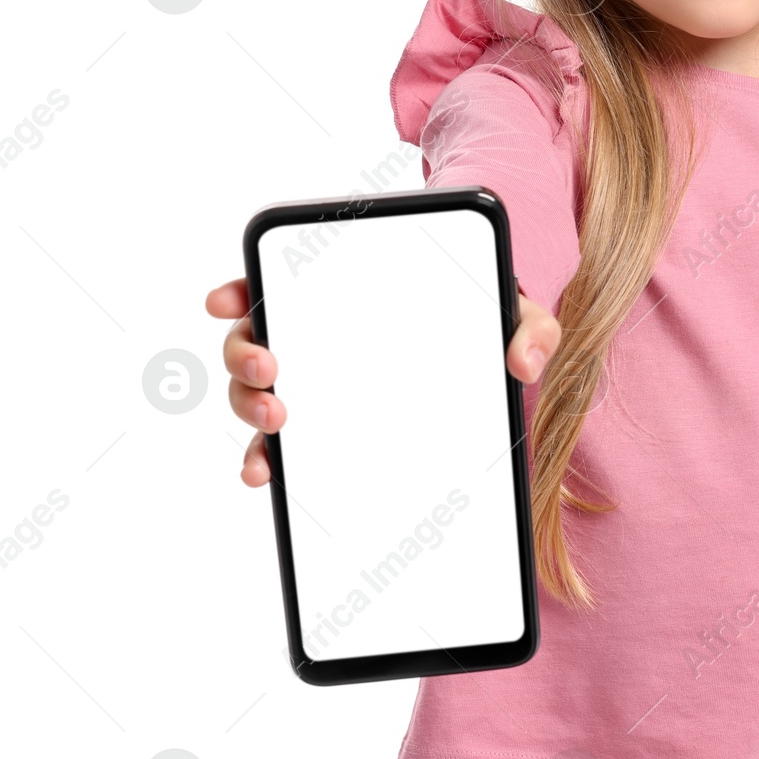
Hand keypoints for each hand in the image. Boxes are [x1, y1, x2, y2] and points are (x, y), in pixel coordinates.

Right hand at [204, 277, 562, 486]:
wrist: (488, 357)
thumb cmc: (490, 320)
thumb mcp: (519, 315)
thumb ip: (532, 329)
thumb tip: (524, 364)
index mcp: (348, 294)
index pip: (278, 283)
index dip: (243, 289)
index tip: (226, 301)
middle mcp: (318, 337)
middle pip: (252, 340)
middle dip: (244, 354)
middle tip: (270, 368)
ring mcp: (316, 384)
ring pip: (254, 392)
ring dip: (248, 406)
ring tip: (276, 422)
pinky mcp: (324, 429)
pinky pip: (277, 445)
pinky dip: (263, 459)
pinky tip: (265, 474)